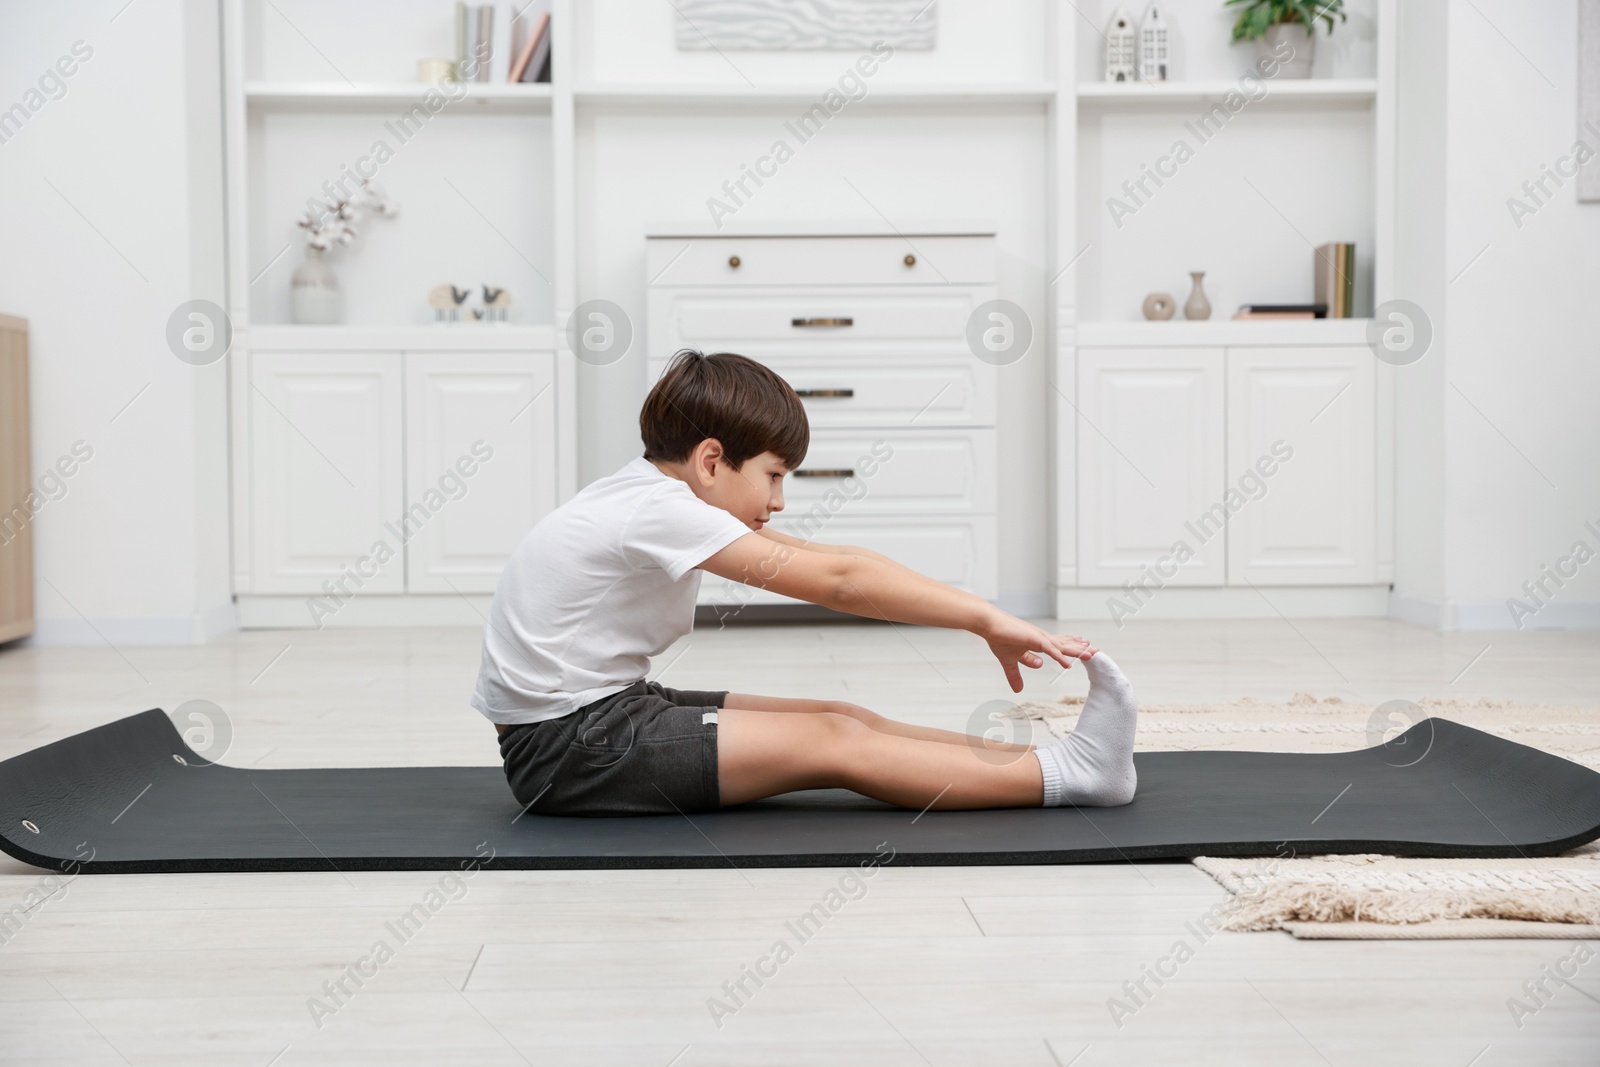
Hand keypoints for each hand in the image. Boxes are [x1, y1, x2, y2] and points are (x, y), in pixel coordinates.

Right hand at [981, 613, 1097, 692]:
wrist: (989, 625)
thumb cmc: (999, 638)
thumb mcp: (1009, 661)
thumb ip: (1016, 674)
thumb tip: (1019, 689)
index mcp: (1038, 641)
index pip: (1059, 644)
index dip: (1071, 646)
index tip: (1084, 647)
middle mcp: (1042, 638)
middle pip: (1066, 645)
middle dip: (1081, 649)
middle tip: (1096, 651)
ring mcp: (1039, 638)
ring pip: (1062, 646)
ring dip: (1077, 652)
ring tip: (1091, 655)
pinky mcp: (1033, 639)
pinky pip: (1049, 650)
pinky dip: (1059, 657)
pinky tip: (1068, 664)